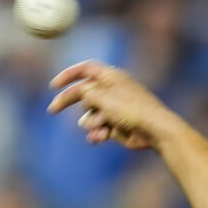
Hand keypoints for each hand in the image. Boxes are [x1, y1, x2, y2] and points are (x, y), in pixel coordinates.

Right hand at [48, 60, 166, 148]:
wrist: (154, 131)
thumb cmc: (130, 109)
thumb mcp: (102, 96)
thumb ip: (86, 92)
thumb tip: (81, 93)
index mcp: (111, 77)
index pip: (86, 69)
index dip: (69, 75)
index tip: (54, 85)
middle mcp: (112, 91)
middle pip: (83, 93)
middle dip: (68, 102)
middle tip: (52, 110)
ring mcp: (114, 110)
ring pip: (89, 115)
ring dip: (91, 122)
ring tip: (102, 126)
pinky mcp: (117, 127)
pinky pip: (98, 130)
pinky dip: (97, 134)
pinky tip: (99, 138)